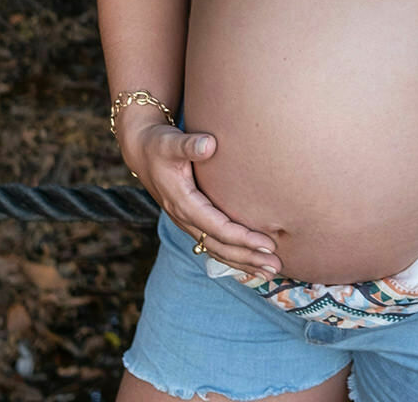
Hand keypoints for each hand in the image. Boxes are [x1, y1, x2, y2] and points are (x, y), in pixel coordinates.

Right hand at [121, 116, 283, 279]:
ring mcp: (188, 222)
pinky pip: (213, 244)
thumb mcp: (170, 143)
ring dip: (243, 263)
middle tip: (275, 267)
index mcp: (183, 203)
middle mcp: (185, 217)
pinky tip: (251, 265)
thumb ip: (189, 145)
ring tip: (270, 273)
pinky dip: (233, 256)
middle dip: (248, 258)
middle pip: (219, 246)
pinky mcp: (193, 220)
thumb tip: (209, 145)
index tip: (267, 243)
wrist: (142, 152)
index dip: (242, 237)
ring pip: (217, 249)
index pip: (217, 227)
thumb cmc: (159, 145)